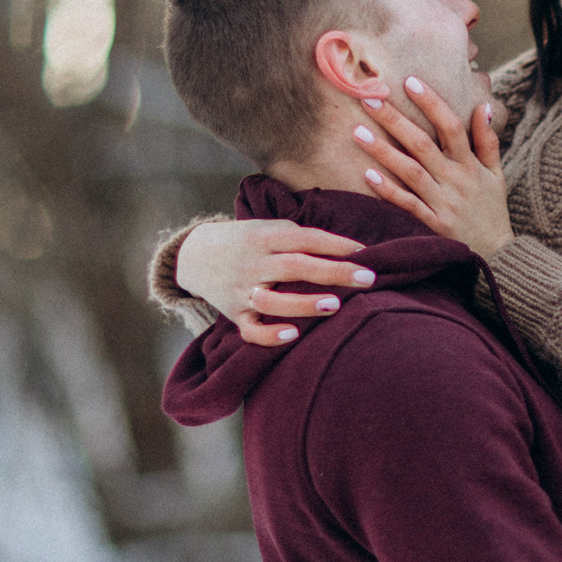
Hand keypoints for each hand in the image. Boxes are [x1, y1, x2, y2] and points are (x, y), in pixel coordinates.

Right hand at [178, 218, 375, 347]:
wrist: (192, 255)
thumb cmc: (244, 241)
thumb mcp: (265, 227)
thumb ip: (298, 236)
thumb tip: (346, 248)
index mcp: (263, 237)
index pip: (304, 238)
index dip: (336, 244)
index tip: (366, 252)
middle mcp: (252, 263)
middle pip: (295, 266)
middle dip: (333, 272)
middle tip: (368, 278)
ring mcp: (241, 290)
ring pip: (272, 300)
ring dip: (304, 304)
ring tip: (335, 305)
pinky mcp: (233, 315)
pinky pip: (250, 330)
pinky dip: (269, 335)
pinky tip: (293, 335)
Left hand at [352, 77, 511, 256]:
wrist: (497, 257)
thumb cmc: (492, 211)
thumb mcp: (497, 175)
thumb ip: (488, 141)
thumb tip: (482, 107)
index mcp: (471, 166)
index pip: (452, 126)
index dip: (432, 103)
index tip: (410, 81)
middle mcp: (456, 181)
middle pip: (423, 144)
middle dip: (395, 119)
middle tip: (369, 98)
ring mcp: (443, 203)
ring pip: (410, 172)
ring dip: (383, 151)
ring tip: (357, 132)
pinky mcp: (432, 224)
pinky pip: (407, 204)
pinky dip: (388, 190)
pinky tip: (368, 175)